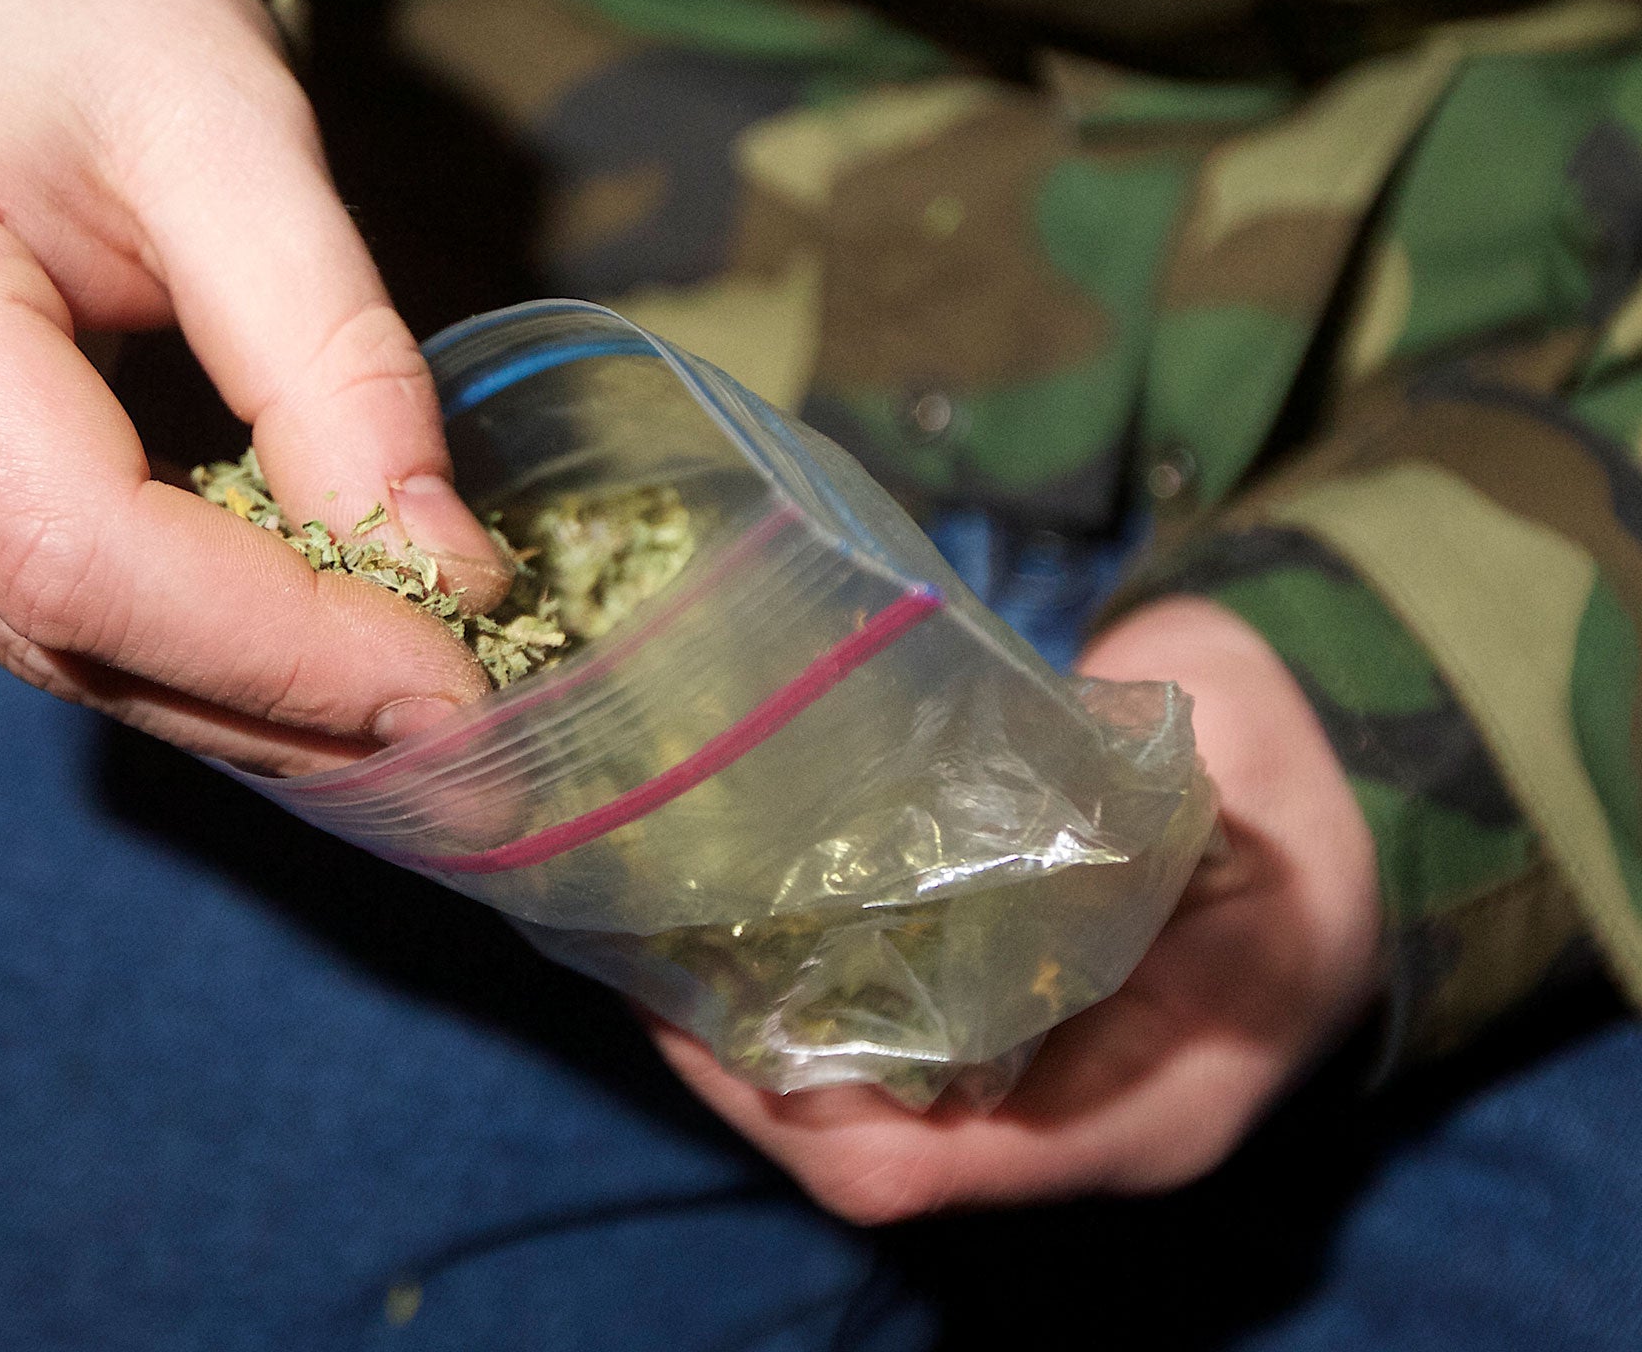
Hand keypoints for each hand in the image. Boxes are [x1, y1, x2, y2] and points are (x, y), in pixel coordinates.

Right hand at [0, 0, 510, 775]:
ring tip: (396, 694)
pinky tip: (287, 639)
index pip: (77, 550)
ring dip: (230, 686)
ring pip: (36, 645)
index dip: (279, 648)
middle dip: (276, 695)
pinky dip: (166, 636)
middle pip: (54, 629)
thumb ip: (332, 357)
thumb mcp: (231, 130)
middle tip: (463, 732)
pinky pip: (15, 605)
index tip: (455, 682)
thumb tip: (442, 574)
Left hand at [655, 597, 1383, 1222]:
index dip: (784, 1107)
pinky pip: (874, 1047)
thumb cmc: (1296, 816)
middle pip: (856, 1150)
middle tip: (644, 962)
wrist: (1326, 811)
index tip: (695, 1016)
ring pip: (852, 1106)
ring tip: (657, 938)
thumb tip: (1015, 802)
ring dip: (747, 1037)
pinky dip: (792, 997)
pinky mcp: (998, 1024)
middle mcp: (1060, 1119)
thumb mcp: (1254, 818)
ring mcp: (1024, 1078)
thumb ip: (1148, 826)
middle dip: (737, 1069)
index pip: (915, 1167)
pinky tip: (725, 920)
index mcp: (1136, 1108)